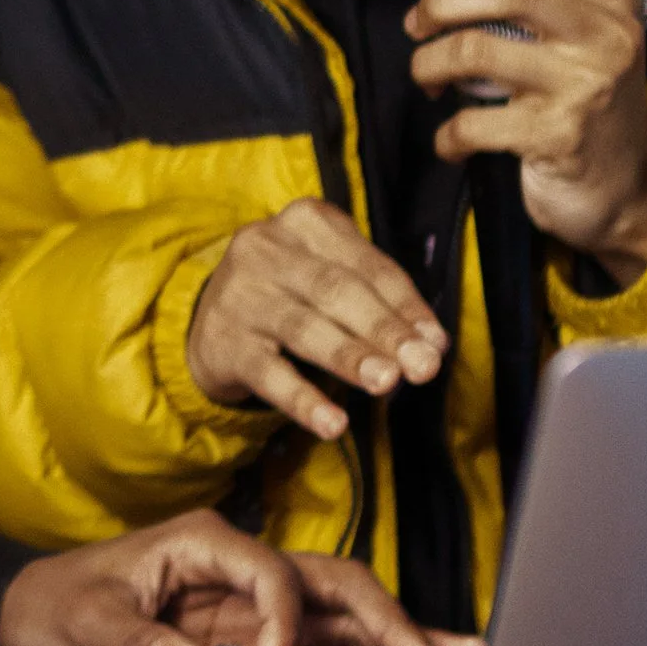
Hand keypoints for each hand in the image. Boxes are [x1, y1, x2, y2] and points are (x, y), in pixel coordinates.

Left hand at [0, 507, 483, 645]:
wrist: (30, 621)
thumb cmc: (56, 605)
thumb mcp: (87, 620)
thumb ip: (142, 645)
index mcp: (204, 542)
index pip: (272, 569)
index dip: (283, 618)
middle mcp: (240, 567)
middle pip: (331, 582)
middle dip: (388, 621)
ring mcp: (253, 603)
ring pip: (342, 611)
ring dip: (400, 635)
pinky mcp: (254, 639)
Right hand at [186, 198, 447, 433]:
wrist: (210, 320)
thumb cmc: (291, 294)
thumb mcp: (329, 278)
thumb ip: (378, 302)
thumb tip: (430, 343)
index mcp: (306, 222)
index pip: (367, 265)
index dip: (406, 305)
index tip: (436, 342)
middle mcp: (268, 248)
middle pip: (337, 290)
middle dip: (384, 330)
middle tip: (422, 366)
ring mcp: (241, 294)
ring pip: (304, 328)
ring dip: (350, 357)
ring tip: (386, 383)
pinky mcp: (224, 341)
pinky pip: (269, 374)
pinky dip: (304, 400)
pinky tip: (332, 423)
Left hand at [400, 0, 646, 281]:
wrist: (624, 191)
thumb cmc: (577, 99)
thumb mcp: (548, 39)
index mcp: (612, 2)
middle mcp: (607, 36)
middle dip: (441, 2)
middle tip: (417, 23)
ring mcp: (586, 87)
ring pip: (477, 51)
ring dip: (430, 64)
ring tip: (428, 77)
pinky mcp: (560, 137)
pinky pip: (474, 122)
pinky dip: (446, 134)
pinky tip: (450, 140)